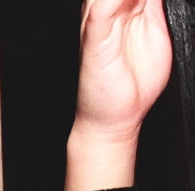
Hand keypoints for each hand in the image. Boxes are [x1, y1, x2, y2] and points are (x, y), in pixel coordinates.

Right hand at [73, 0, 170, 143]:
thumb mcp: (156, 30)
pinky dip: (111, 2)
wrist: (115, 118)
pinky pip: (99, 13)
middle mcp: (108, 10)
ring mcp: (98, 24)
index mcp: (124, 5)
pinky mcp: (94, 43)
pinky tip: (122, 0)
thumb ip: (156, 5)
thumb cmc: (133, 81)